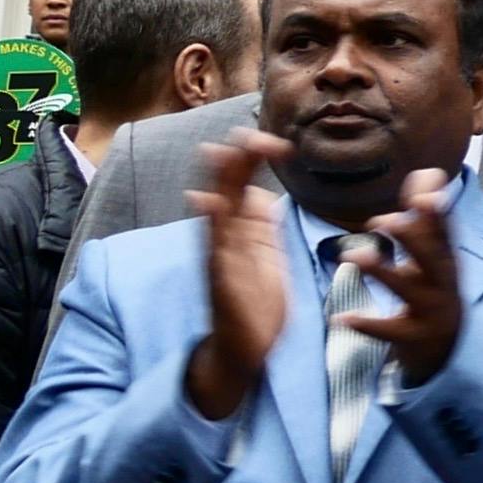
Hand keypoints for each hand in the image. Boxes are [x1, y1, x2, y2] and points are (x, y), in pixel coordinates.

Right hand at [183, 129, 291, 422]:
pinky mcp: (219, 277)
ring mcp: (220, 257)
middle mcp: (226, 240)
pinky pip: (213, 246)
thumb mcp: (265, 256)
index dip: (253, 164)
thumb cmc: (255, 304)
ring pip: (216, 211)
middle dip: (234, 162)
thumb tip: (260, 194)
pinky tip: (209, 200)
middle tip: (245, 133)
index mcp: (242, 234)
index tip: (273, 141)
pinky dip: (210, 223)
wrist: (246, 349)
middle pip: (227, 192)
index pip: (244, 188)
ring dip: (218, 181)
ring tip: (220, 151)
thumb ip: (261, 226)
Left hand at [335, 170, 465, 387]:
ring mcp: (431, 312)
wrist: (448, 349)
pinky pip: (390, 332)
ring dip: (383, 272)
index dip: (437, 209)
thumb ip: (426, 218)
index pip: (444, 230)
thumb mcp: (433, 257)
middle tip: (386, 220)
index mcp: (444, 260)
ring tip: (353, 254)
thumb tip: (427, 173)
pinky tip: (342, 317)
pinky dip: (368, 324)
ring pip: (410, 292)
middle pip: (433, 259)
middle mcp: (443, 283)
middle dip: (415, 238)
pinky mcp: (414, 338)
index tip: (427, 186)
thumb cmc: (433, 293)